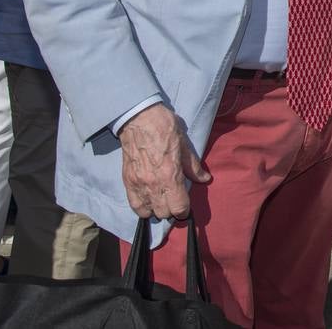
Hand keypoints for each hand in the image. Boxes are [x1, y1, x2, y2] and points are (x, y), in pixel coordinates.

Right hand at [118, 104, 209, 219]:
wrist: (139, 119)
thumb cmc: (165, 128)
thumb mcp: (184, 145)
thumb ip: (193, 166)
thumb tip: (205, 179)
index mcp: (170, 175)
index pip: (179, 207)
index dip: (185, 209)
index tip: (186, 204)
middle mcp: (153, 184)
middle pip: (164, 213)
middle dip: (172, 209)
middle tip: (175, 199)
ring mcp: (138, 184)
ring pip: (148, 212)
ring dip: (157, 209)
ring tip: (162, 199)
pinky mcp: (127, 182)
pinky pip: (134, 205)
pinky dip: (143, 207)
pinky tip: (149, 200)